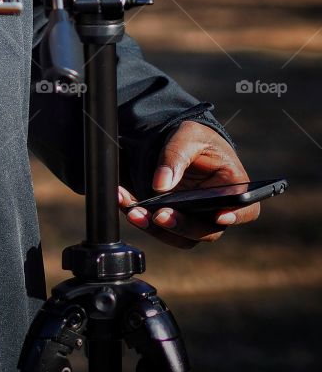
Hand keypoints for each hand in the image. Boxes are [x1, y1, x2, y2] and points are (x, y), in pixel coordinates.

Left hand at [118, 120, 260, 248]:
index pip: (246, 207)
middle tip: (159, 216)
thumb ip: (176, 156)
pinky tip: (124, 202)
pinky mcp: (175, 220)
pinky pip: (159, 228)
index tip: (219, 216)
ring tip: (133, 211)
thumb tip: (161, 185)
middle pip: (207, 229)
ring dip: (155, 228)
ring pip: (180, 236)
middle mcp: (218, 209)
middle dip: (182, 225)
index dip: (236, 215)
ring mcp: (196, 219)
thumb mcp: (188, 136)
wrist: (180, 144)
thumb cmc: (195, 139)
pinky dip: (141, 218)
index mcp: (234, 185)